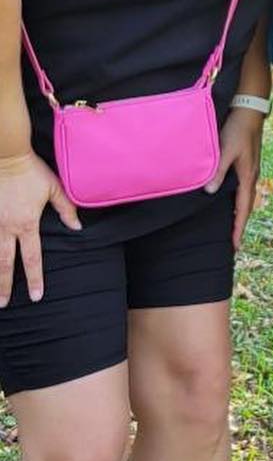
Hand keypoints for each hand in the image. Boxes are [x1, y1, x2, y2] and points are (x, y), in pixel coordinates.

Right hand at [0, 147, 80, 305]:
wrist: (7, 156)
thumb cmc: (32, 172)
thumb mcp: (55, 189)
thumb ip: (66, 209)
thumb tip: (77, 228)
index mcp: (26, 224)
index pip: (31, 258)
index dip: (35, 278)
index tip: (37, 296)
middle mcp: (6, 228)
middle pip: (4, 264)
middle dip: (4, 286)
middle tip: (3, 304)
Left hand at [208, 108, 264, 249]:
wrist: (250, 109)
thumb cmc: (238, 129)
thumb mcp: (226, 150)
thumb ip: (218, 171)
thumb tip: (210, 192)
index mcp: (247, 176)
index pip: (243, 209)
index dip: (237, 227)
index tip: (234, 245)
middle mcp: (251, 176)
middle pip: (247, 207)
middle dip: (240, 225)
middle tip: (233, 243)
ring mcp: (251, 169)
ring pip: (246, 198)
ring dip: (240, 213)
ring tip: (233, 226)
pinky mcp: (248, 164)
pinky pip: (244, 189)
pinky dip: (240, 201)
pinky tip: (233, 201)